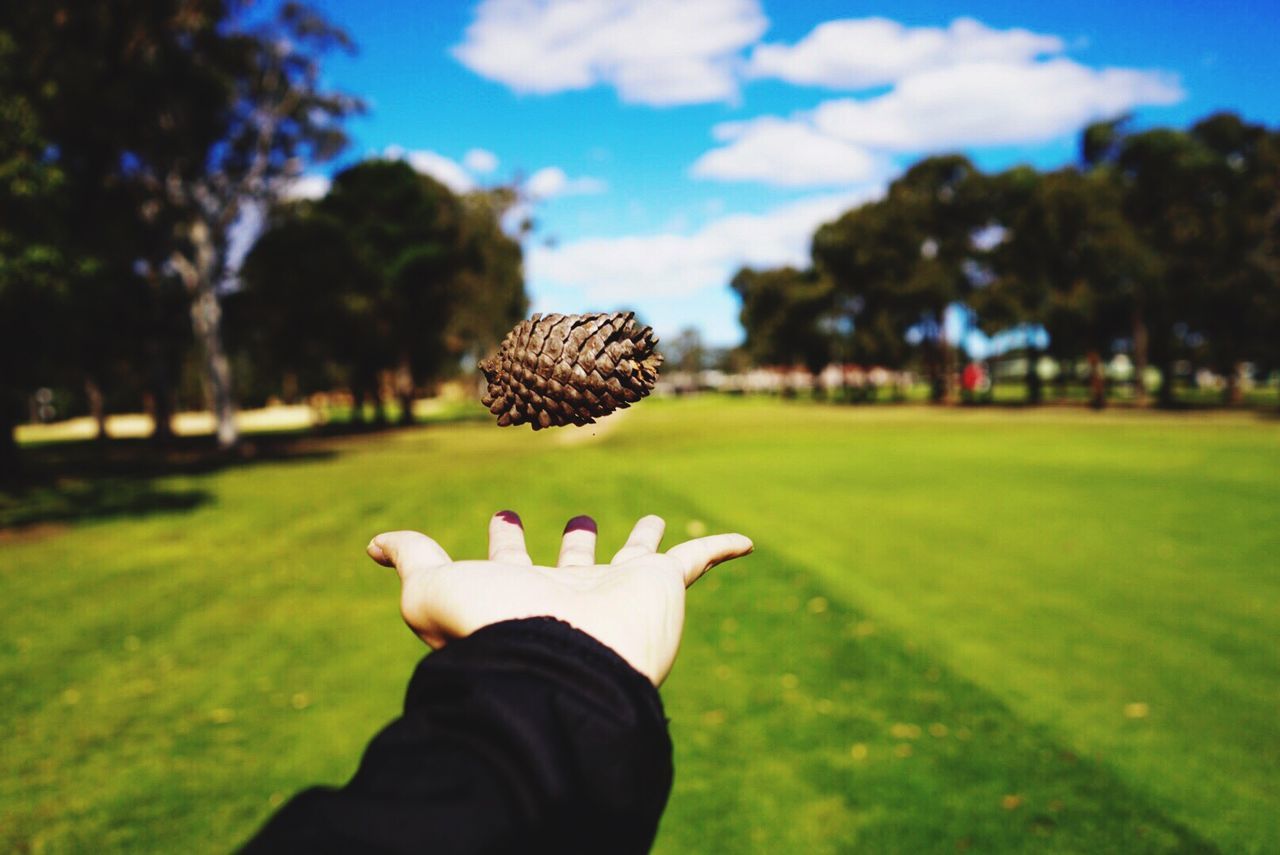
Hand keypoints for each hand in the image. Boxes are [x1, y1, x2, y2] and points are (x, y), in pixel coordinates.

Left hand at [367, 512, 752, 685]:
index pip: (512, 562)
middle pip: (576, 562)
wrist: (560, 667)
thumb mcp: (433, 588)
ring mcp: (618, 591)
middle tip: (579, 517)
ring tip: (653, 520)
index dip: (505, 539)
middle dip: (577, 543)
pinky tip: (744, 541)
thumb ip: (412, 559)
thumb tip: (372, 545)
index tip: (502, 514)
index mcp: (520, 594)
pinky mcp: (661, 588)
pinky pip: (697, 560)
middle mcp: (570, 594)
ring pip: (636, 559)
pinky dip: (720, 547)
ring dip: (645, 542)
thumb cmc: (493, 632)